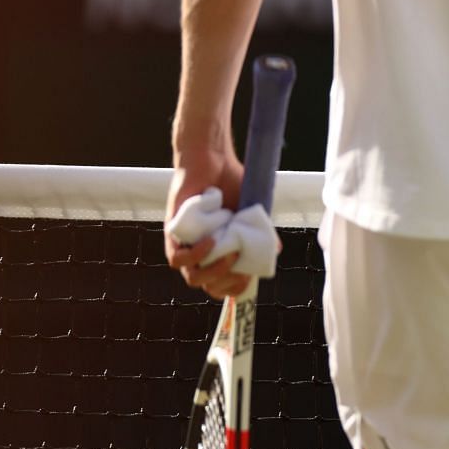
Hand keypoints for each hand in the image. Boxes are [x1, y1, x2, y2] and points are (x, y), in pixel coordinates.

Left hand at [165, 144, 251, 299]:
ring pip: (192, 277)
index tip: (248, 280)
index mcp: (220, 249)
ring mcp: (187, 243)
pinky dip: (195, 256)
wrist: (212, 159)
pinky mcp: (173, 234)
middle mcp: (202, 250)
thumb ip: (261, 231)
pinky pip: (177, 259)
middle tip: (241, 270)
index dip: (234, 289)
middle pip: (207, 285)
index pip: (222, 283)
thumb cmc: (231, 182)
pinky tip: (211, 242)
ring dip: (213, 272)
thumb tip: (274, 251)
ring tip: (230, 255)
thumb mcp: (252, 210)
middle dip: (226, 284)